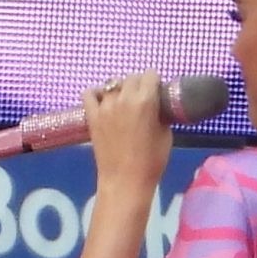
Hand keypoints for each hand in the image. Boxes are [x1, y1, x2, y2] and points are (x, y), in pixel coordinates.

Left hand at [82, 70, 173, 202]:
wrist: (125, 182)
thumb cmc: (151, 163)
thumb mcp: (166, 136)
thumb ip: (160, 114)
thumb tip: (156, 106)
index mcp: (145, 101)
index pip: (150, 75)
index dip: (155, 83)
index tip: (156, 93)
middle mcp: (124, 98)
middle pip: (132, 77)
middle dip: (139, 85)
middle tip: (142, 100)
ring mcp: (105, 106)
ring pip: (112, 83)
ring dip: (120, 90)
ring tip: (124, 103)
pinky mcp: (92, 115)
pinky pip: (90, 93)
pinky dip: (97, 93)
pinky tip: (103, 101)